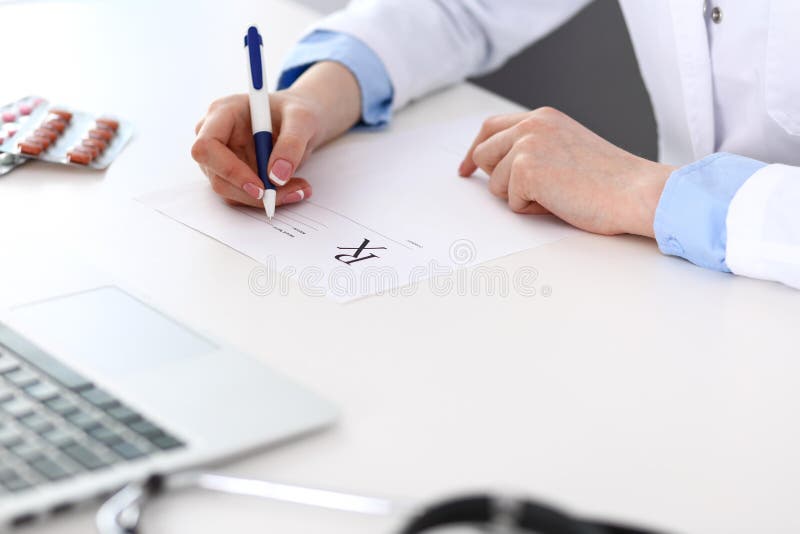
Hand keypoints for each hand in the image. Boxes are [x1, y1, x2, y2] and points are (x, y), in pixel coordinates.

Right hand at [192, 61, 361, 207]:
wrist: (300, 121)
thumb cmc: (295, 111)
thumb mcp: (302, 119)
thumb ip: (291, 144)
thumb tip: (276, 177)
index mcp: (222, 112)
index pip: (207, 146)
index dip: (230, 170)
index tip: (260, 187)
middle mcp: (215, 136)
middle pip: (217, 175)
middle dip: (251, 193)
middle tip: (287, 194)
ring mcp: (221, 158)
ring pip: (230, 191)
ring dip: (264, 198)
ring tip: (299, 189)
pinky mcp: (233, 174)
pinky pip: (244, 195)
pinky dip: (269, 198)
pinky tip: (292, 188)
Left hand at [458, 107, 674, 236]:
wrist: (637, 192)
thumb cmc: (612, 181)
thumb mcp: (567, 150)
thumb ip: (536, 149)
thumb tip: (502, 169)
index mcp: (543, 117)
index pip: (491, 128)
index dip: (475, 151)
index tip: (465, 169)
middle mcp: (532, 124)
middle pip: (483, 154)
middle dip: (495, 179)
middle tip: (522, 196)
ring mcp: (527, 144)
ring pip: (494, 183)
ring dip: (519, 198)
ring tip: (558, 195)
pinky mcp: (525, 169)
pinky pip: (510, 202)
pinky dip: (532, 210)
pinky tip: (561, 202)